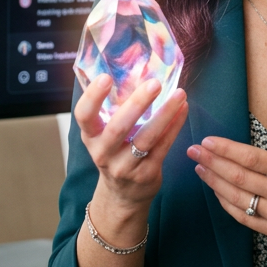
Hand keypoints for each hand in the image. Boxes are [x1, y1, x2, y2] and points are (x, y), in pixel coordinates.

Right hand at [76, 74, 188, 216]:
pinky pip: (163, 147)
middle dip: (137, 104)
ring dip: (165, 114)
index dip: (93, 97)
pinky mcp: (146, 175)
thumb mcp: (104, 136)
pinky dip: (174, 126)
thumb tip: (136, 71)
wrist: (123, 196)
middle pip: (118, 128)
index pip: (84, 116)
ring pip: (146, 139)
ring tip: (180, 94)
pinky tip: (183, 109)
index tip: (106, 78)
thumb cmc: (115, 154)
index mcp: (91, 137)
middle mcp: (103, 153)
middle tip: (155, 83)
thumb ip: (114, 112)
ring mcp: (125, 167)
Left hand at [187, 111, 266, 266]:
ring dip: (214, 183)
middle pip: (238, 177)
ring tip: (199, 169)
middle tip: (194, 151)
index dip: (226, 149)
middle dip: (212, 162)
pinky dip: (227, 204)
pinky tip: (216, 191)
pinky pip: (244, 217)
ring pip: (237, 198)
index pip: (252, 159)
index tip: (209, 141)